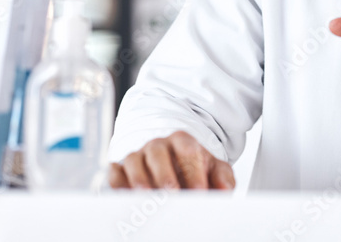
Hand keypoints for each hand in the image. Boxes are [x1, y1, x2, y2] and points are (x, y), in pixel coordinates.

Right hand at [108, 130, 234, 189]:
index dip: (194, 171)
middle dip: (166, 175)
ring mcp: (138, 155)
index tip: (200, 191)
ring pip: (134, 161)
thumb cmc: (193, 167)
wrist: (173, 162)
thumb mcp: (213, 168)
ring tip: (149, 199)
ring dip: (140, 181)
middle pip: (158, 153)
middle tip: (174, 195)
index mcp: (182, 141)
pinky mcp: (120, 168)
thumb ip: (222, 177)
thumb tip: (225, 189)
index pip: (187, 150)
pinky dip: (118, 184)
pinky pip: (115, 173)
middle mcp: (158, 145)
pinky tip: (125, 198)